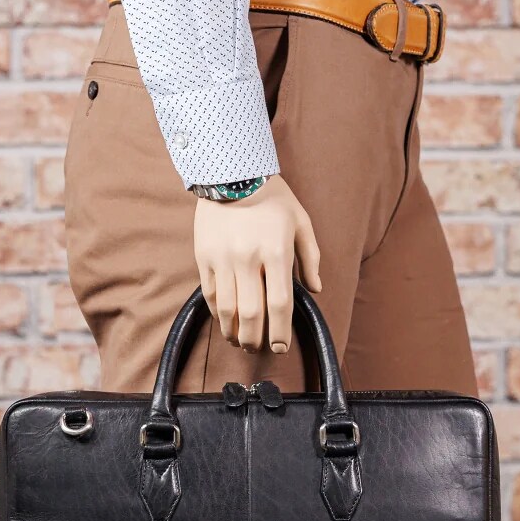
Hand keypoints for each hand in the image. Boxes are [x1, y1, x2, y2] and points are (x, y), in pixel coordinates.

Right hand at [194, 175, 321, 353]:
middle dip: (255, 339)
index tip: (280, 346)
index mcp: (276, 251)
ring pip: (227, 309)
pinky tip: (225, 321)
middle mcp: (248, 258)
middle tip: (258, 348)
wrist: (231, 172)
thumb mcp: (301, 222)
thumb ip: (311, 257)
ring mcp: (223, 259)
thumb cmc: (273, 197)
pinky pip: (210, 294)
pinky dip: (218, 313)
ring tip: (240, 341)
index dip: (280, 331)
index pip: (280, 303)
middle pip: (251, 313)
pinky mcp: (203, 256)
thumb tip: (315, 289)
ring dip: (233, 332)